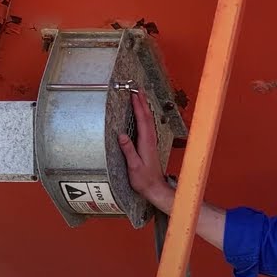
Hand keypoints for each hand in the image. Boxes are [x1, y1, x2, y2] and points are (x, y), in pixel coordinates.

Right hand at [118, 92, 168, 206]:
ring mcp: (151, 142)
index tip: (134, 94)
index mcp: (146, 142)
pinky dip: (145, 116)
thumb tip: (121, 135)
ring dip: (144, 107)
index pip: (142, 120)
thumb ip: (128, 151)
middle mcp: (151, 140)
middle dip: (142, 101)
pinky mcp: (150, 145)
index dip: (138, 106)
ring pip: (148, 120)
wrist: (155, 188)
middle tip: (137, 88)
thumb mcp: (133, 166)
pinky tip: (142, 114)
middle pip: (147, 116)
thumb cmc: (144, 179)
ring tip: (139, 96)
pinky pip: (147, 125)